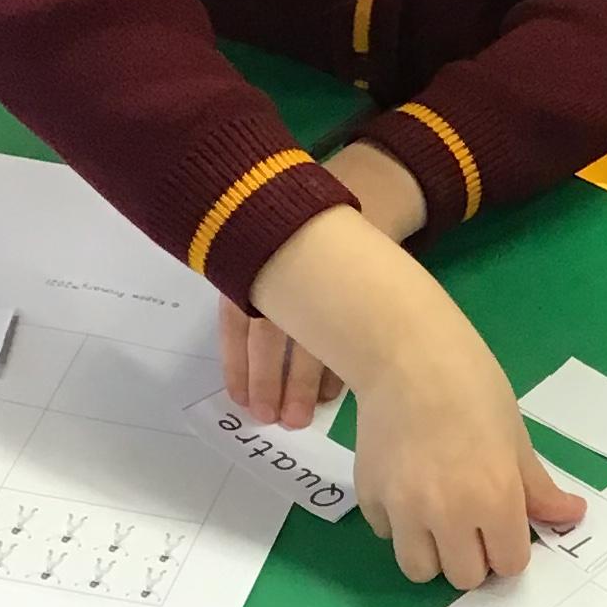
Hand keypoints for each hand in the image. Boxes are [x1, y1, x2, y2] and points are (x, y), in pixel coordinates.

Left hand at [215, 144, 427, 423]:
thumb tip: (244, 360)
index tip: (241, 401)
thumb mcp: (268, 246)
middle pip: (272, 335)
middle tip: (274, 419)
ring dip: (305, 383)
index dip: (238, 364)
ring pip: (311, 338)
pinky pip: (348, 332)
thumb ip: (252, 290)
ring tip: (302, 416)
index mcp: (254, 260)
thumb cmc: (307, 229)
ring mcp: (327, 273)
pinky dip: (339, 365)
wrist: (369, 187)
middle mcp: (286, 268)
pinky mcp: (364, 276)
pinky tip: (334, 393)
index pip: (237, 321)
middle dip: (271, 381)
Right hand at [354, 273, 583, 587]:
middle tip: (472, 525)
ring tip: (437, 520)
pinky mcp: (370, 498)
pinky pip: (387, 535)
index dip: (509, 549)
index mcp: (496, 500)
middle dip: (473, 558)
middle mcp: (450, 515)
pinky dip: (399, 523)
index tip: (504, 527)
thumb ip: (537, 489)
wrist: (407, 356)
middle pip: (464, 578)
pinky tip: (407, 487)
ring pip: (420, 570)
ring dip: (433, 553)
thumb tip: (571, 517)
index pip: (509, 565)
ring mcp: (404, 510)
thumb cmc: (473, 388)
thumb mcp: (516, 438)